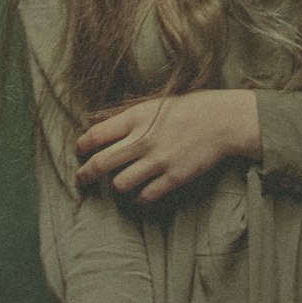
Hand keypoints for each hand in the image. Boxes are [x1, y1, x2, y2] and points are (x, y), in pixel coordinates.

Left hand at [75, 89, 260, 203]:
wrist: (221, 120)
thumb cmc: (186, 109)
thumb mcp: (152, 105)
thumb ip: (127, 118)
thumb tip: (98, 127)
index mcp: (136, 118)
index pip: (96, 135)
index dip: (82, 146)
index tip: (80, 151)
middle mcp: (143, 140)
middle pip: (101, 163)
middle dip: (85, 174)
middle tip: (81, 179)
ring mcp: (158, 160)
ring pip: (120, 184)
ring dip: (117, 186)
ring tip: (120, 183)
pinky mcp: (174, 177)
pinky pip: (145, 196)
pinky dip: (139, 197)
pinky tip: (141, 192)